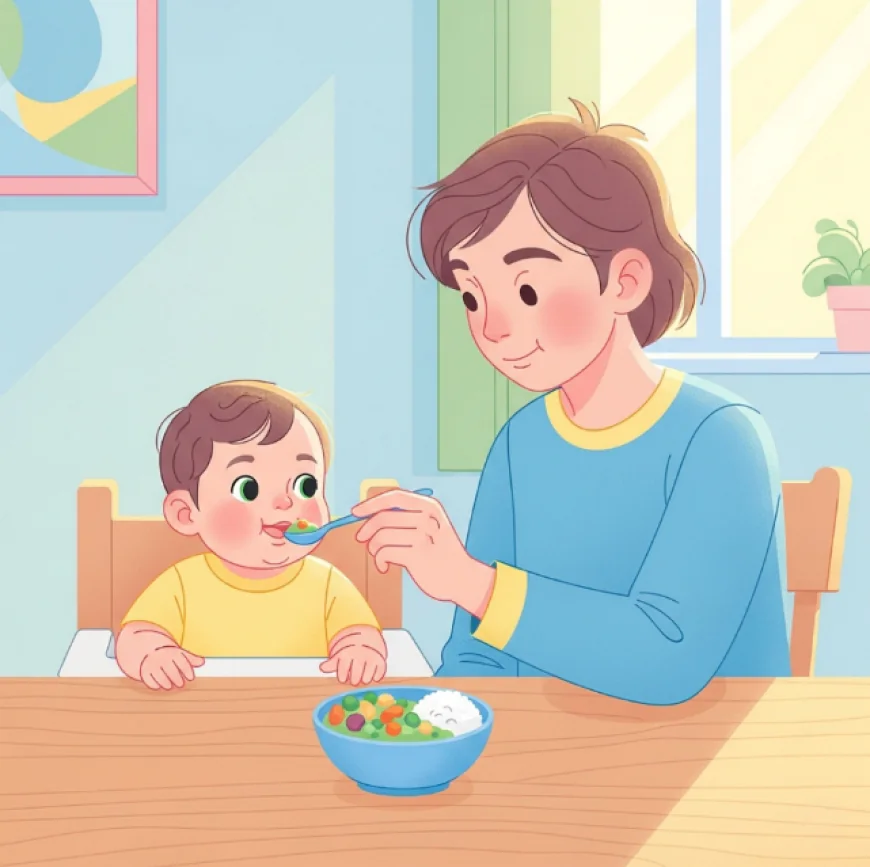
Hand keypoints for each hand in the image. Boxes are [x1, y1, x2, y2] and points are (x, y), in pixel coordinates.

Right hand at [139, 645, 203, 690]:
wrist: (144, 645)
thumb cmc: (166, 652)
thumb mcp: (178, 652)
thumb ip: (190, 658)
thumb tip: (202, 662)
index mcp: (172, 652)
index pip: (181, 662)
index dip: (187, 671)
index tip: (190, 678)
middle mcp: (162, 657)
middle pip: (171, 671)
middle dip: (177, 679)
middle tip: (180, 684)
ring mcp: (152, 664)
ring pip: (160, 676)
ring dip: (166, 683)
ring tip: (170, 686)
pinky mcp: (143, 670)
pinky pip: (148, 679)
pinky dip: (154, 684)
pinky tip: (159, 687)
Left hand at [319, 626, 386, 685]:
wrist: (367, 631)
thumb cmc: (351, 645)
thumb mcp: (340, 652)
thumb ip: (332, 662)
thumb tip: (322, 668)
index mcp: (347, 654)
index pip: (343, 678)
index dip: (343, 678)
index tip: (345, 674)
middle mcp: (359, 656)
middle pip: (355, 681)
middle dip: (353, 680)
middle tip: (354, 674)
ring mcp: (371, 658)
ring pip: (366, 681)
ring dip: (364, 679)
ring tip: (363, 672)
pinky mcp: (381, 660)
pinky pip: (378, 677)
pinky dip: (375, 676)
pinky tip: (371, 670)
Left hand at [353, 490, 494, 616]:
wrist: (462, 577)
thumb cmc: (439, 552)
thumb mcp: (430, 526)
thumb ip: (405, 518)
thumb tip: (367, 516)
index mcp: (430, 506)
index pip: (394, 497)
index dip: (371, 504)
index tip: (355, 512)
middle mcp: (427, 518)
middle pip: (383, 517)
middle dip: (367, 530)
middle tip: (363, 540)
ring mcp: (424, 536)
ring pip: (380, 537)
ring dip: (373, 548)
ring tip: (379, 556)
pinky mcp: (418, 556)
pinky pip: (384, 553)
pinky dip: (379, 561)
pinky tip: (384, 567)